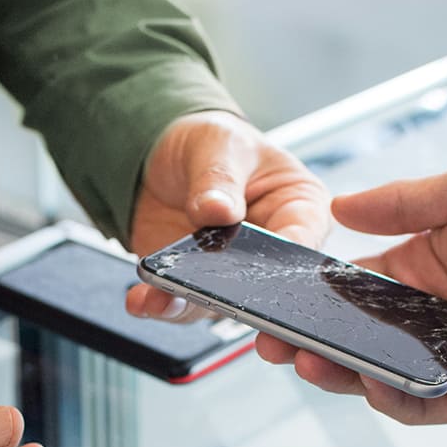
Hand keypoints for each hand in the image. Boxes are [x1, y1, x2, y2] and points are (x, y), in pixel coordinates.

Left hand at [125, 110, 328, 321]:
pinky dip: (160, 303)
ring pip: (221, 304)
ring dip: (189, 303)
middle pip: (266, 284)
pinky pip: (182, 303)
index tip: (262, 263)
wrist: (160, 156)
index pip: (304, 239)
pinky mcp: (195, 284)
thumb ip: (219, 177)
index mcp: (297, 208)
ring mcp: (231, 271)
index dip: (288, 257)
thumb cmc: (211, 143)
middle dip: (237, 295)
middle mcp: (270, 248)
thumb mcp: (219, 144)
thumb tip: (218, 208)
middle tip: (209, 289)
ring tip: (164, 298)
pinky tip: (143, 299)